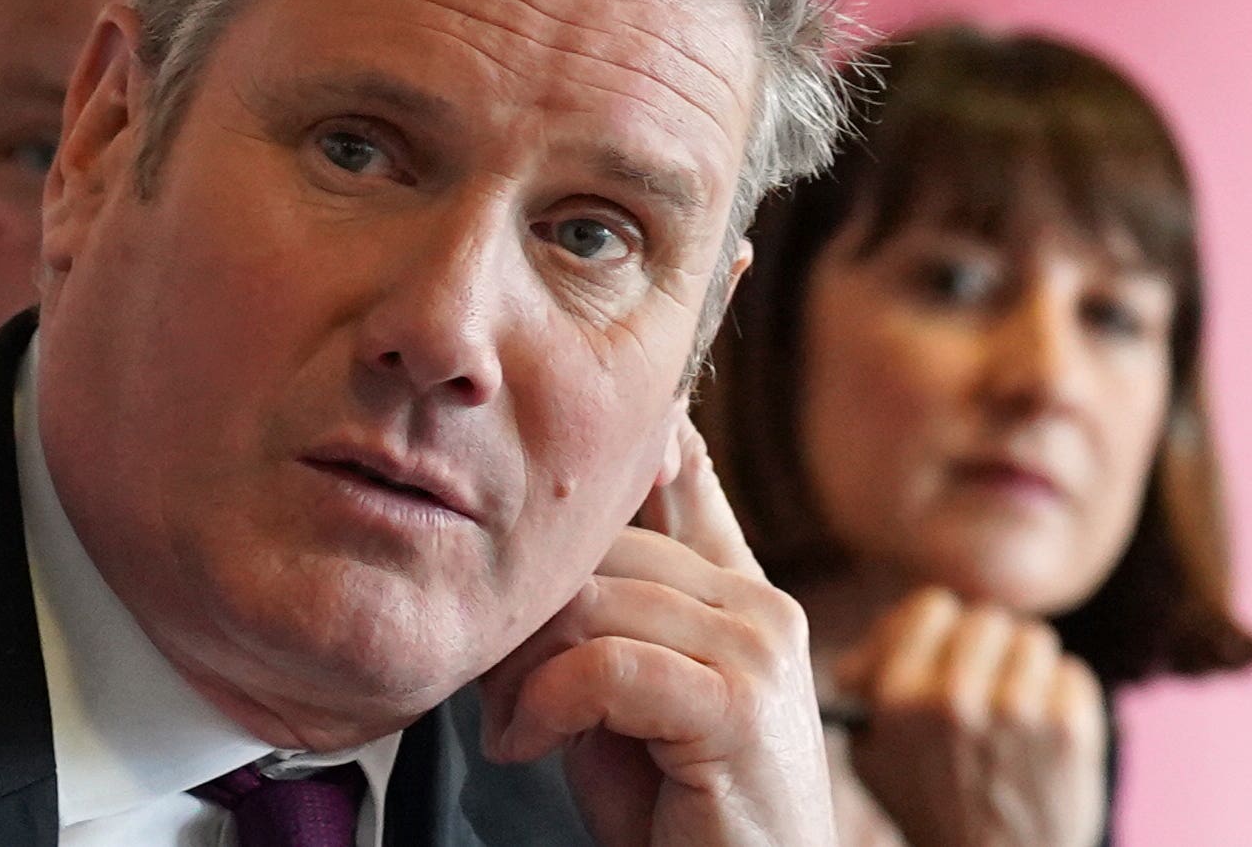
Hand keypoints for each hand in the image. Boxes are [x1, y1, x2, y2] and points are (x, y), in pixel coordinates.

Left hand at [478, 423, 835, 846]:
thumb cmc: (675, 816)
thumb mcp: (630, 702)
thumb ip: (605, 625)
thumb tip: (534, 557)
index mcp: (740, 595)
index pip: (688, 481)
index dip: (638, 442)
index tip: (582, 442)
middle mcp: (758, 606)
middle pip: (600, 549)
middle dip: (524, 615)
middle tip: (493, 691)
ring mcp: (756, 650)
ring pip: (592, 603)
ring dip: (520, 671)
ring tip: (509, 729)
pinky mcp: (736, 706)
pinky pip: (604, 666)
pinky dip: (544, 705)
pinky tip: (527, 746)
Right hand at [833, 588, 1104, 846]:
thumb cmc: (935, 810)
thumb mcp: (874, 757)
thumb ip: (865, 692)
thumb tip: (868, 648)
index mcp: (899, 697)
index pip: (933, 608)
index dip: (943, 629)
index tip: (949, 652)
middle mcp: (954, 698)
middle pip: (989, 621)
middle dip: (989, 651)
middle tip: (988, 688)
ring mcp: (1016, 711)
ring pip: (1034, 641)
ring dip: (1027, 671)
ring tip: (1018, 714)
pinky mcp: (1069, 729)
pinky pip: (1071, 674)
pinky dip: (1063, 698)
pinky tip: (1046, 734)